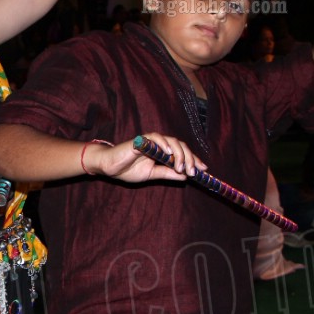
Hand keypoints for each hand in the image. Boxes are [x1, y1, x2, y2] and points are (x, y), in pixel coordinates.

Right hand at [84, 132, 204, 183]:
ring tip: (180, 166)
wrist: (109, 168)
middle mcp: (159, 145)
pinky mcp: (141, 140)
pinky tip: (168, 153)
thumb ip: (167, 173)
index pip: (182, 153)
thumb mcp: (152, 175)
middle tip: (193, 171)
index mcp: (162, 152)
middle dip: (189, 158)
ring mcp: (151, 141)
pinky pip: (155, 138)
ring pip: (172, 141)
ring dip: (179, 154)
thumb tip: (185, 176)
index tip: (203, 169)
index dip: (193, 160)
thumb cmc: (127, 169)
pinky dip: (164, 144)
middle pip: (181, 146)